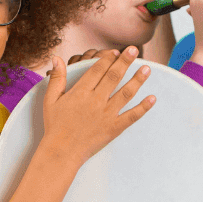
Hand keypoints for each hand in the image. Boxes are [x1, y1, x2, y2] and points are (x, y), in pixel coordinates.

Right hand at [40, 47, 154, 166]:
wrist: (62, 151)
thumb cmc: (55, 125)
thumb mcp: (50, 100)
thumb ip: (56, 78)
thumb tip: (56, 58)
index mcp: (80, 92)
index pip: (97, 69)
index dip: (108, 58)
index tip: (116, 52)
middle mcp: (95, 101)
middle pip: (114, 76)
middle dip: (125, 61)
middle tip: (134, 50)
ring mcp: (106, 115)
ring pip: (125, 93)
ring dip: (137, 80)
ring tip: (146, 69)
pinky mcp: (114, 128)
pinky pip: (131, 116)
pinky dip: (143, 107)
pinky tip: (152, 98)